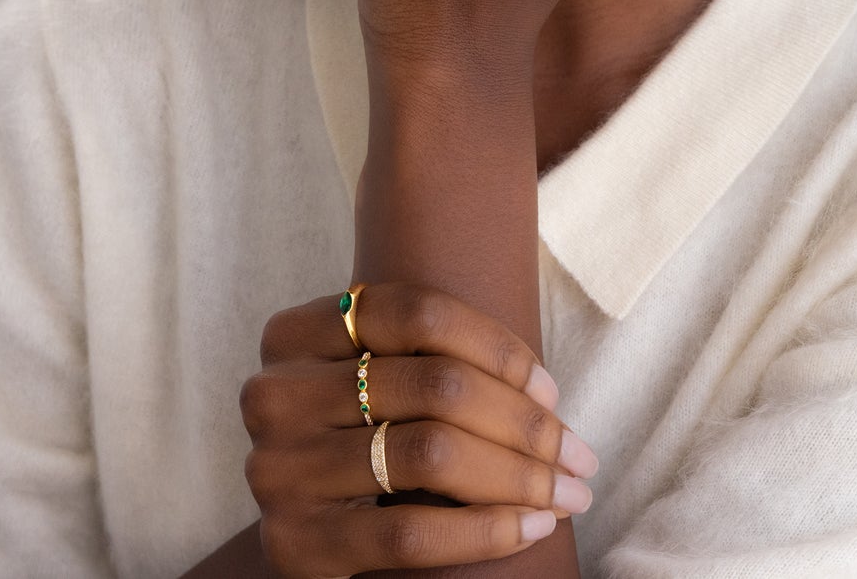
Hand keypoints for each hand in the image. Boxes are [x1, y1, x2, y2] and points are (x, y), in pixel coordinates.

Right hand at [241, 281, 598, 577]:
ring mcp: (278, 468)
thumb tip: (545, 393)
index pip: (419, 314)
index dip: (499, 349)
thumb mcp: (374, 380)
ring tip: (569, 492)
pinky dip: (486, 529)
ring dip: (519, 476)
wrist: (305, 530)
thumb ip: (427, 360)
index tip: (551, 389)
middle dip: (525, 423)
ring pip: (431, 454)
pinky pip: (411, 532)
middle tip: (580, 454)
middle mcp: (276, 393)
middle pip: (435, 385)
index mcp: (296, 333)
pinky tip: (531, 526)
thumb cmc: (363, 438)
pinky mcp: (293, 542)